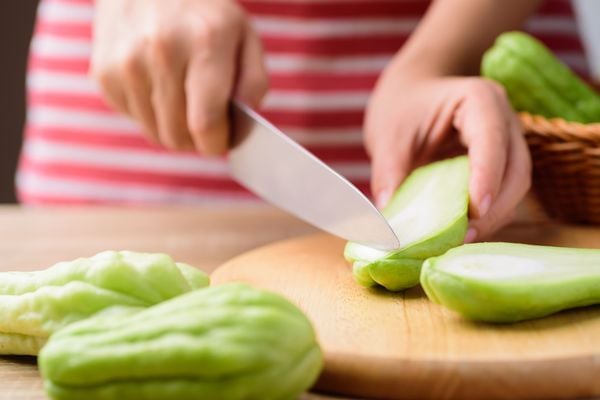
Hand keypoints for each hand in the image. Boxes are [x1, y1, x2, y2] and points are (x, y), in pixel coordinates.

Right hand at [91, 0, 267, 153]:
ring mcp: (126, 63)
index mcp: (205, 42)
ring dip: (174, 128)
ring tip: (184, 101)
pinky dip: (150, 114)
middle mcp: (161, 51)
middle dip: (197, 140)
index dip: (217, 143)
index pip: (205, 124)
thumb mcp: (245, 37)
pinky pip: (134, 119)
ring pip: (155, 133)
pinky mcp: (104, 73)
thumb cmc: (205, 14)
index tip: (223, 140)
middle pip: (178, 135)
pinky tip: (159, 86)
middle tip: (206, 123)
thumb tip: (240, 131)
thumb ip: (253, 85)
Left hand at [365, 71, 530, 241]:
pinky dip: (488, 217)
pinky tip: (462, 233)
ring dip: (493, 217)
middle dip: (494, 208)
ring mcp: (508, 143)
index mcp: (479, 100)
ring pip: (516, 187)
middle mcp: (504, 120)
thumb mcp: (388, 137)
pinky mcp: (502, 165)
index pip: (491, 139)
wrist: (411, 95)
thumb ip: (389, 174)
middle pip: (516, 170)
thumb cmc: (401, 107)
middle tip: (463, 236)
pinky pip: (504, 195)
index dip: (487, 175)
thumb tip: (389, 220)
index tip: (476, 209)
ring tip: (459, 240)